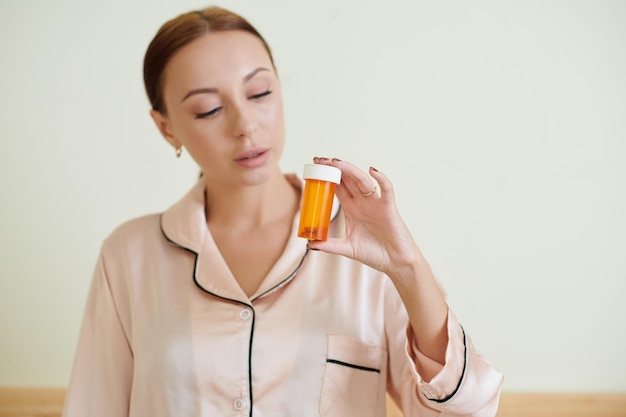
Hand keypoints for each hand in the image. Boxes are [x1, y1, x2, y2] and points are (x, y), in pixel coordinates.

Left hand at [308, 157, 420, 277]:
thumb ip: (329, 245)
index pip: (337, 187)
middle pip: (347, 180)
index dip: (326, 177)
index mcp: (352, 209)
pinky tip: (372, 170)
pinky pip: (387, 189)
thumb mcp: (347, 248)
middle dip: (334, 168)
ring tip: (336, 162)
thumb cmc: (374, 254)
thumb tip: (309, 244)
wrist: (395, 263)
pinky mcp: (389, 208)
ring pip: (362, 180)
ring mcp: (376, 203)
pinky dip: (382, 179)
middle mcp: (363, 202)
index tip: (313, 168)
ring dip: (350, 170)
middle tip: (319, 160)